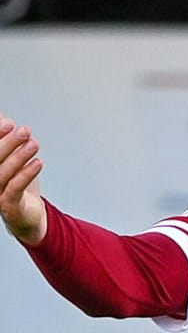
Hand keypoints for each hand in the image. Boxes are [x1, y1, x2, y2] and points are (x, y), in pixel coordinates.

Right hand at [0, 113, 47, 245]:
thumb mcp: (12, 158)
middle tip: (24, 130)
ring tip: (34, 144)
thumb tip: (3, 117)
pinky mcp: (7, 205)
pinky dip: (26, 174)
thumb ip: (5, 139)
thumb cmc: (17, 184)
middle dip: (7, 142)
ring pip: (2, 173)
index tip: (8, 122)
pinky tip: (38, 163)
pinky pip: (15, 188)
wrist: (27, 215)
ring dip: (19, 156)